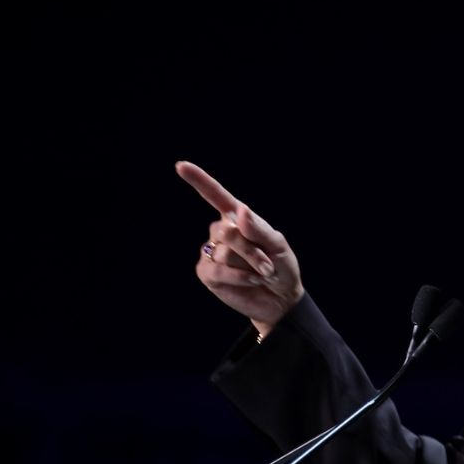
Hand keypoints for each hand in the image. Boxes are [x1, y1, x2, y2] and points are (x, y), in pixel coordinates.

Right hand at [178, 160, 304, 337]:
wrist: (281, 298)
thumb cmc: (282, 266)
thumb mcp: (278, 245)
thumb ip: (259, 228)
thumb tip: (240, 211)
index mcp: (237, 219)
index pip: (216, 196)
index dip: (199, 180)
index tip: (181, 166)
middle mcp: (221, 232)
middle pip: (228, 231)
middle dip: (252, 249)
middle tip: (268, 263)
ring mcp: (211, 252)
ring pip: (225, 253)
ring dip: (250, 266)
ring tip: (262, 274)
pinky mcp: (207, 273)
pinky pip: (219, 271)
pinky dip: (239, 277)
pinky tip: (251, 280)